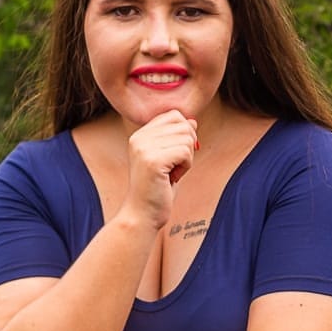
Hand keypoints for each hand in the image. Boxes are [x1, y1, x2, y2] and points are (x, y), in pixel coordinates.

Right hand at [123, 110, 199, 227]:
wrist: (143, 214)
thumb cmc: (158, 189)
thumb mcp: (169, 158)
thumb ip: (177, 138)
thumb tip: (192, 121)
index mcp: (140, 134)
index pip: (174, 115)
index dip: (184, 135)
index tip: (174, 156)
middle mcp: (139, 137)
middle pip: (183, 125)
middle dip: (187, 147)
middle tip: (173, 167)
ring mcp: (144, 148)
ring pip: (187, 138)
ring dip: (187, 159)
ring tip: (171, 173)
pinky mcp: (153, 160)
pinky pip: (186, 152)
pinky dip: (186, 167)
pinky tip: (172, 178)